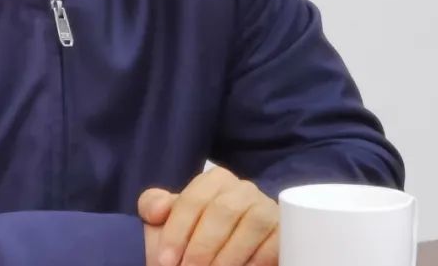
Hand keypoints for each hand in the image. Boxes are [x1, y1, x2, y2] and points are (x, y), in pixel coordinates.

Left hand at [138, 167, 278, 265]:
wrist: (223, 253)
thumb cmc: (196, 234)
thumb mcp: (172, 219)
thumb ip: (154, 205)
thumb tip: (158, 209)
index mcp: (216, 180)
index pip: (193, 200)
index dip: (177, 231)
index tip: (166, 260)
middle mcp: (244, 189)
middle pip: (222, 211)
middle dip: (201, 247)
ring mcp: (267, 209)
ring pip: (250, 226)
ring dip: (228, 256)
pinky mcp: (284, 232)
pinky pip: (273, 244)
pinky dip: (255, 262)